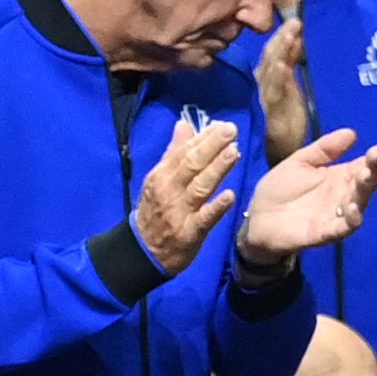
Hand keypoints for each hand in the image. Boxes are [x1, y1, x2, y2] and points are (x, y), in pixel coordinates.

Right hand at [131, 115, 242, 274]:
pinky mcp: (189, 233)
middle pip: (191, 165)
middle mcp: (169, 190)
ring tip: (234, 152)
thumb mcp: (159, 179)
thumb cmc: (156, 210)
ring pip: (200, 187)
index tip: (222, 125)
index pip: (184, 152)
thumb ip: (174, 153)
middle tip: (231, 130)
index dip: (204, 138)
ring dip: (217, 169)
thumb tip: (184, 124)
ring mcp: (179, 212)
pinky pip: (204, 219)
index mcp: (161, 175)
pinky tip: (231, 196)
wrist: (142, 251)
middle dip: (212, 146)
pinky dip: (216, 207)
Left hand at [239, 126, 376, 261]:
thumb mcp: (300, 162)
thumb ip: (324, 149)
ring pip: (359, 204)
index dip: (376, 157)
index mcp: (340, 176)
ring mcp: (336, 215)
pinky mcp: (324, 232)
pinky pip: (342, 228)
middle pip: (366, 184)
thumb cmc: (280, 190)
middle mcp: (344, 195)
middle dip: (374, 170)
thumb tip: (353, 133)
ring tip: (366, 175)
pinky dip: (351, 220)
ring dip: (364, 191)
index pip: (365, 165)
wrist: (258, 219)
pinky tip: (352, 207)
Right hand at [253, 10, 310, 163]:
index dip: (282, 37)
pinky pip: (274, 94)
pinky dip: (277, 78)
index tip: (296, 20)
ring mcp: (267, 100)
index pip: (274, 53)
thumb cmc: (286, 121)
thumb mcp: (291, 88)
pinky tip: (282, 66)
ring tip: (291, 34)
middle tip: (295, 21)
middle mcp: (264, 86)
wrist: (281, 152)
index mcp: (269, 79)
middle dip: (282, 38)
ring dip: (281, 51)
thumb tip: (297, 39)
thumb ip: (291, 66)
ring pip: (271, 70)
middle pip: (271, 57)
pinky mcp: (273, 115)